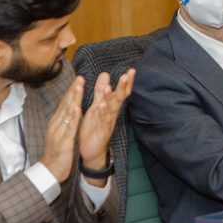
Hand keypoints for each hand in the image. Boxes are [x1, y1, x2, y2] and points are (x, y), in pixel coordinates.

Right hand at [41, 77, 85, 181]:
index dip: (72, 92)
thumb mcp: (62, 134)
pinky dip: (73, 117)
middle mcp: (56, 124)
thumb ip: (67, 122)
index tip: (79, 80)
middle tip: (80, 77)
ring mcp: (58, 132)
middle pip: (65, 105)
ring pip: (66, 113)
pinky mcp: (63, 141)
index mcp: (57, 123)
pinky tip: (78, 108)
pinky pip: (68, 128)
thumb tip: (72, 111)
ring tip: (79, 87)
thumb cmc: (58, 152)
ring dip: (73, 99)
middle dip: (73, 90)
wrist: (50, 170)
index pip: (65, 104)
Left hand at [78, 69, 135, 183]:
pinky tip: (102, 106)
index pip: (120, 93)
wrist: (91, 151)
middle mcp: (112, 114)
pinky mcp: (102, 132)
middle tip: (128, 74)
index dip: (126, 83)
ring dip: (112, 98)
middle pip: (120, 98)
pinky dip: (103, 113)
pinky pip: (103, 121)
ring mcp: (108, 123)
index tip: (131, 70)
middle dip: (123, 87)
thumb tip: (105, 74)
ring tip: (112, 87)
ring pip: (112, 109)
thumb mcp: (96, 106)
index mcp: (110, 107)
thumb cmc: (94, 128)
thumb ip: (101, 91)